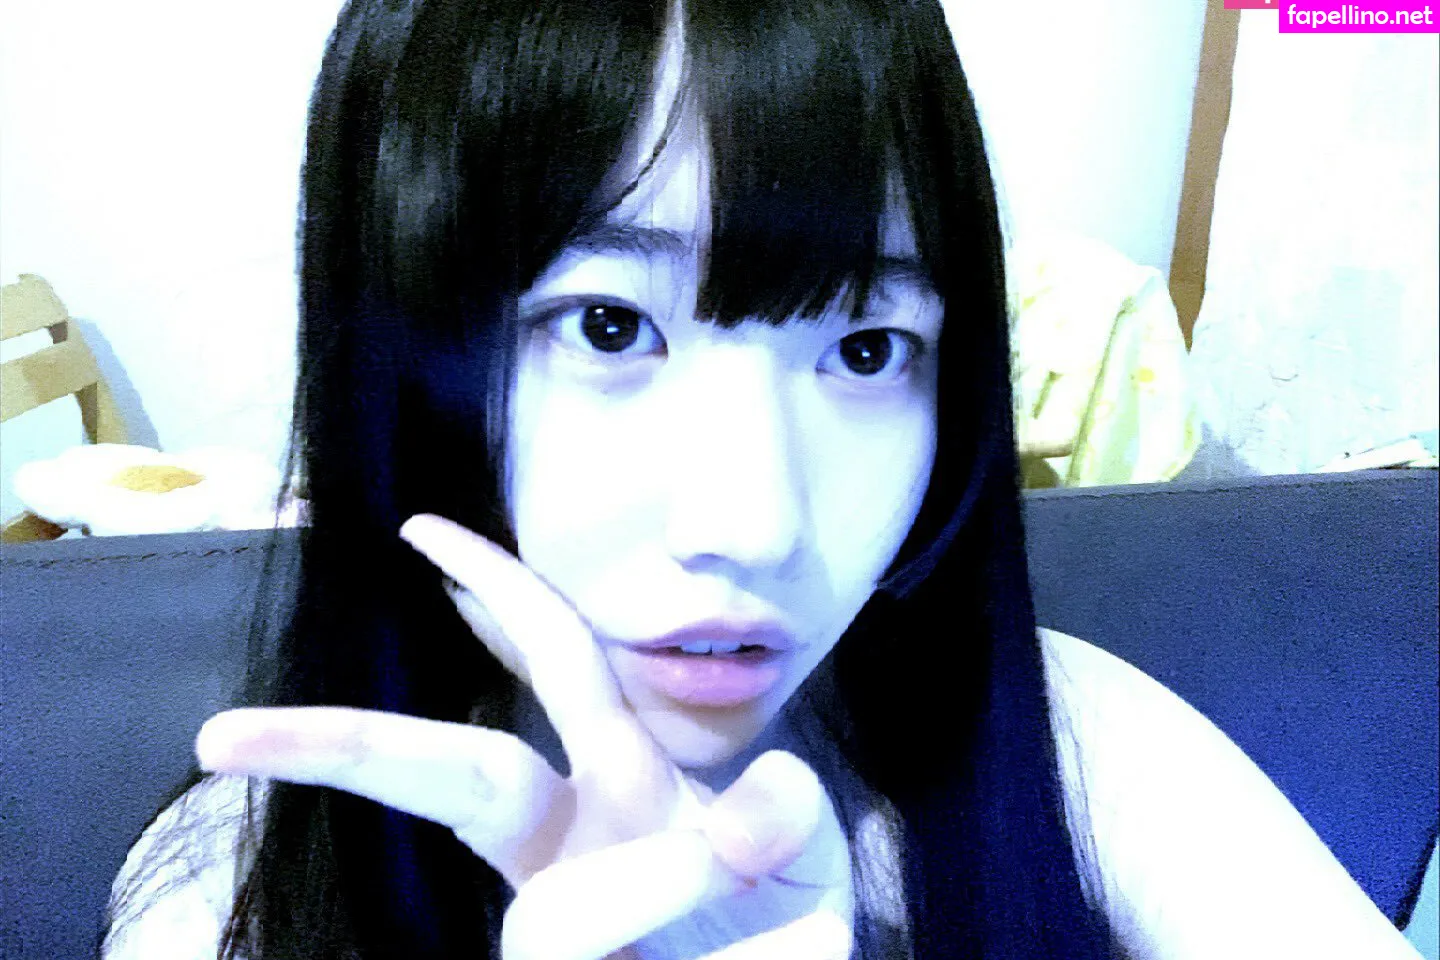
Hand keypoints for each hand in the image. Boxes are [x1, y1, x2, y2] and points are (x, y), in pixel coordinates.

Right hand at [195, 513, 852, 959]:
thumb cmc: (781, 940)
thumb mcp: (803, 857)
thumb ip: (786, 812)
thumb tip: (743, 803)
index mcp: (619, 784)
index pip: (554, 664)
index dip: (496, 592)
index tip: (423, 530)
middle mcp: (573, 847)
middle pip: (455, 775)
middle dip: (348, 742)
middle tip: (224, 735)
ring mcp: (561, 931)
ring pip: (546, 916)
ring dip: (655, 889)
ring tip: (731, 894)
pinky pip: (579, 950)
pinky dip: (667, 928)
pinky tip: (718, 935)